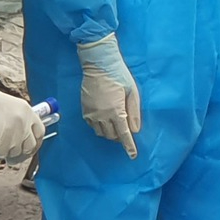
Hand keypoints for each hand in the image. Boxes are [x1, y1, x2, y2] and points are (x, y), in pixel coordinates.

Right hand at [0, 73, 47, 163]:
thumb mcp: (9, 107)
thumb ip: (18, 121)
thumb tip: (20, 139)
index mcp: (27, 111)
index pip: (40, 132)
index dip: (34, 142)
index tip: (27, 147)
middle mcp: (24, 122)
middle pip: (31, 146)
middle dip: (22, 153)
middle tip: (12, 155)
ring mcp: (14, 133)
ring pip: (16, 153)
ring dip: (6, 153)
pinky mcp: (1, 142)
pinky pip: (2, 154)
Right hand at [77, 34, 140, 157]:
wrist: (98, 64)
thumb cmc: (119, 75)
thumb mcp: (132, 92)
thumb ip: (134, 112)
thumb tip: (135, 130)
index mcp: (116, 111)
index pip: (124, 134)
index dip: (129, 146)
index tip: (133, 156)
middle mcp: (102, 116)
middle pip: (112, 136)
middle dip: (120, 137)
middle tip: (127, 132)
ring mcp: (91, 113)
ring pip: (101, 133)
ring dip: (110, 133)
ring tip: (117, 125)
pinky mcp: (84, 110)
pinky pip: (92, 126)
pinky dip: (100, 127)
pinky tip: (105, 120)